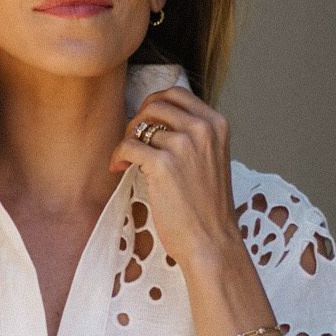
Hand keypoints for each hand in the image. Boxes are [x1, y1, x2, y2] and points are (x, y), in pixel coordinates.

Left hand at [109, 86, 240, 275]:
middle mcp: (203, 129)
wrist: (212, 242)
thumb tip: (158, 119)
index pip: (178, 94)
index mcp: (217, 124)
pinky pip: (128, 146)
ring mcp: (183, 145)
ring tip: (126, 160)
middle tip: (132, 141)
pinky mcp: (163, 165)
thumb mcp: (212, 159)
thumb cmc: (208, 208)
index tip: (145, 122)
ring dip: (127, 141)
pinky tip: (118, 168)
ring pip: (139, 126)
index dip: (154, 105)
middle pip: (156, 104)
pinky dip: (118, 156)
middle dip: (138, 120)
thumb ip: (194, 136)